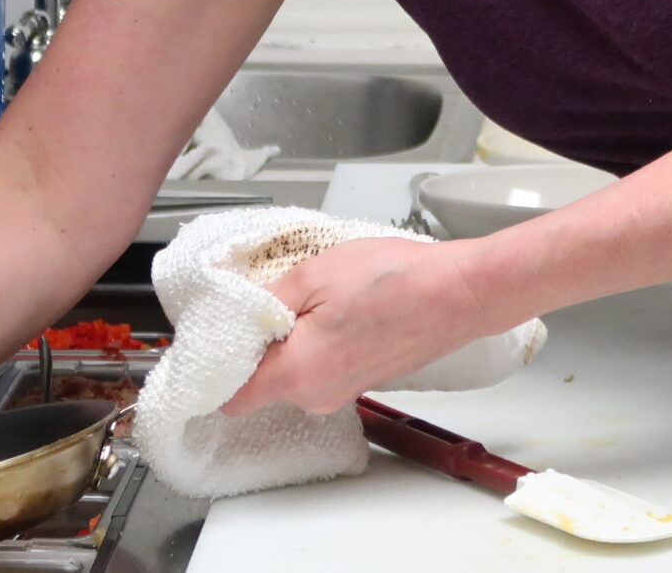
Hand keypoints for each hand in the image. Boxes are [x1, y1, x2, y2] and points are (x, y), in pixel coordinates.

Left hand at [222, 237, 512, 416]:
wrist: (459, 292)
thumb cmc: (398, 281)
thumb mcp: (314, 273)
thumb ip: (264, 300)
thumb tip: (232, 314)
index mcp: (298, 375)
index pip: (230, 397)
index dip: (215, 367)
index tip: (212, 337)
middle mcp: (318, 395)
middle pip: (261, 382)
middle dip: (257, 343)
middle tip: (267, 297)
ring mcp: (343, 391)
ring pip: (292, 372)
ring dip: (289, 339)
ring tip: (311, 296)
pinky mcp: (362, 378)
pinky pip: (321, 367)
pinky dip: (317, 341)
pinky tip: (336, 307)